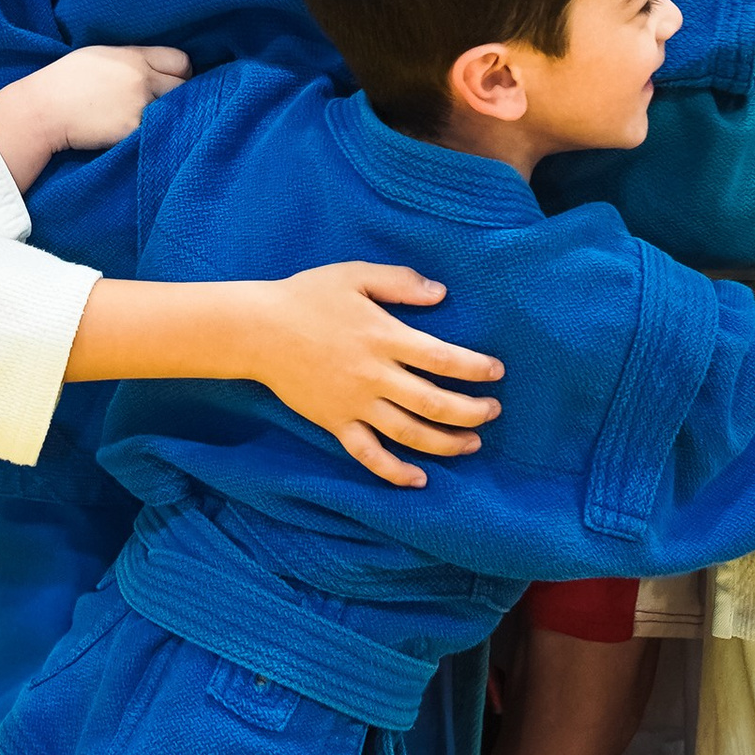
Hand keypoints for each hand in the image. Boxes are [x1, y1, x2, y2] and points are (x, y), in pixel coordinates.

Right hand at [41, 43, 188, 152]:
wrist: (44, 110)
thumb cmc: (65, 80)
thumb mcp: (100, 55)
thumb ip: (131, 59)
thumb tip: (153, 66)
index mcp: (135, 57)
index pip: (180, 60)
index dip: (182, 71)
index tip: (176, 79)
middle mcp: (142, 79)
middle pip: (183, 87)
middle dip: (180, 94)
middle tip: (168, 102)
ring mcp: (139, 106)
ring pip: (172, 111)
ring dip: (167, 115)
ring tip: (154, 118)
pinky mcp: (132, 130)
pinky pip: (154, 130)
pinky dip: (151, 132)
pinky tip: (137, 131)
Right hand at [241, 262, 501, 488]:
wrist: (258, 330)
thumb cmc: (308, 297)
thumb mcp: (355, 275)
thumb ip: (400, 282)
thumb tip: (441, 293)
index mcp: (383, 337)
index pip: (442, 359)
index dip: (474, 368)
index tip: (496, 372)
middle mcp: (374, 376)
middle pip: (434, 403)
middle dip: (471, 411)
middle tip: (493, 411)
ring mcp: (355, 404)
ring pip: (410, 434)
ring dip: (447, 443)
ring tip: (472, 443)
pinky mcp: (336, 423)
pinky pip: (369, 455)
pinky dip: (395, 472)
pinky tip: (419, 479)